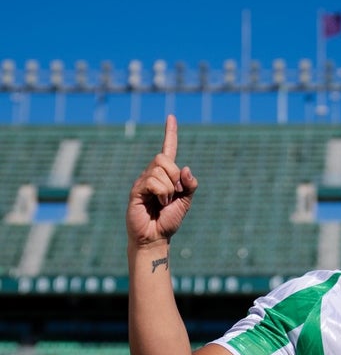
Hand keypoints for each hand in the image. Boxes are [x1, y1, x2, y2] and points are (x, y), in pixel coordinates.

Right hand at [126, 115, 197, 247]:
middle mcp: (152, 174)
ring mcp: (142, 181)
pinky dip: (161, 194)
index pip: (168, 149)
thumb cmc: (169, 220)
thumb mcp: (186, 201)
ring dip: (168, 190)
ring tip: (163, 203)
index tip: (171, 117)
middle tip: (173, 194)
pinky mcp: (136, 190)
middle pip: (163, 158)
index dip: (170, 133)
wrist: (156, 237)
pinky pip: (153, 183)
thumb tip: (185, 168)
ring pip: (159, 171)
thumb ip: (190, 185)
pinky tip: (157, 204)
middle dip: (174, 176)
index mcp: (166, 175)